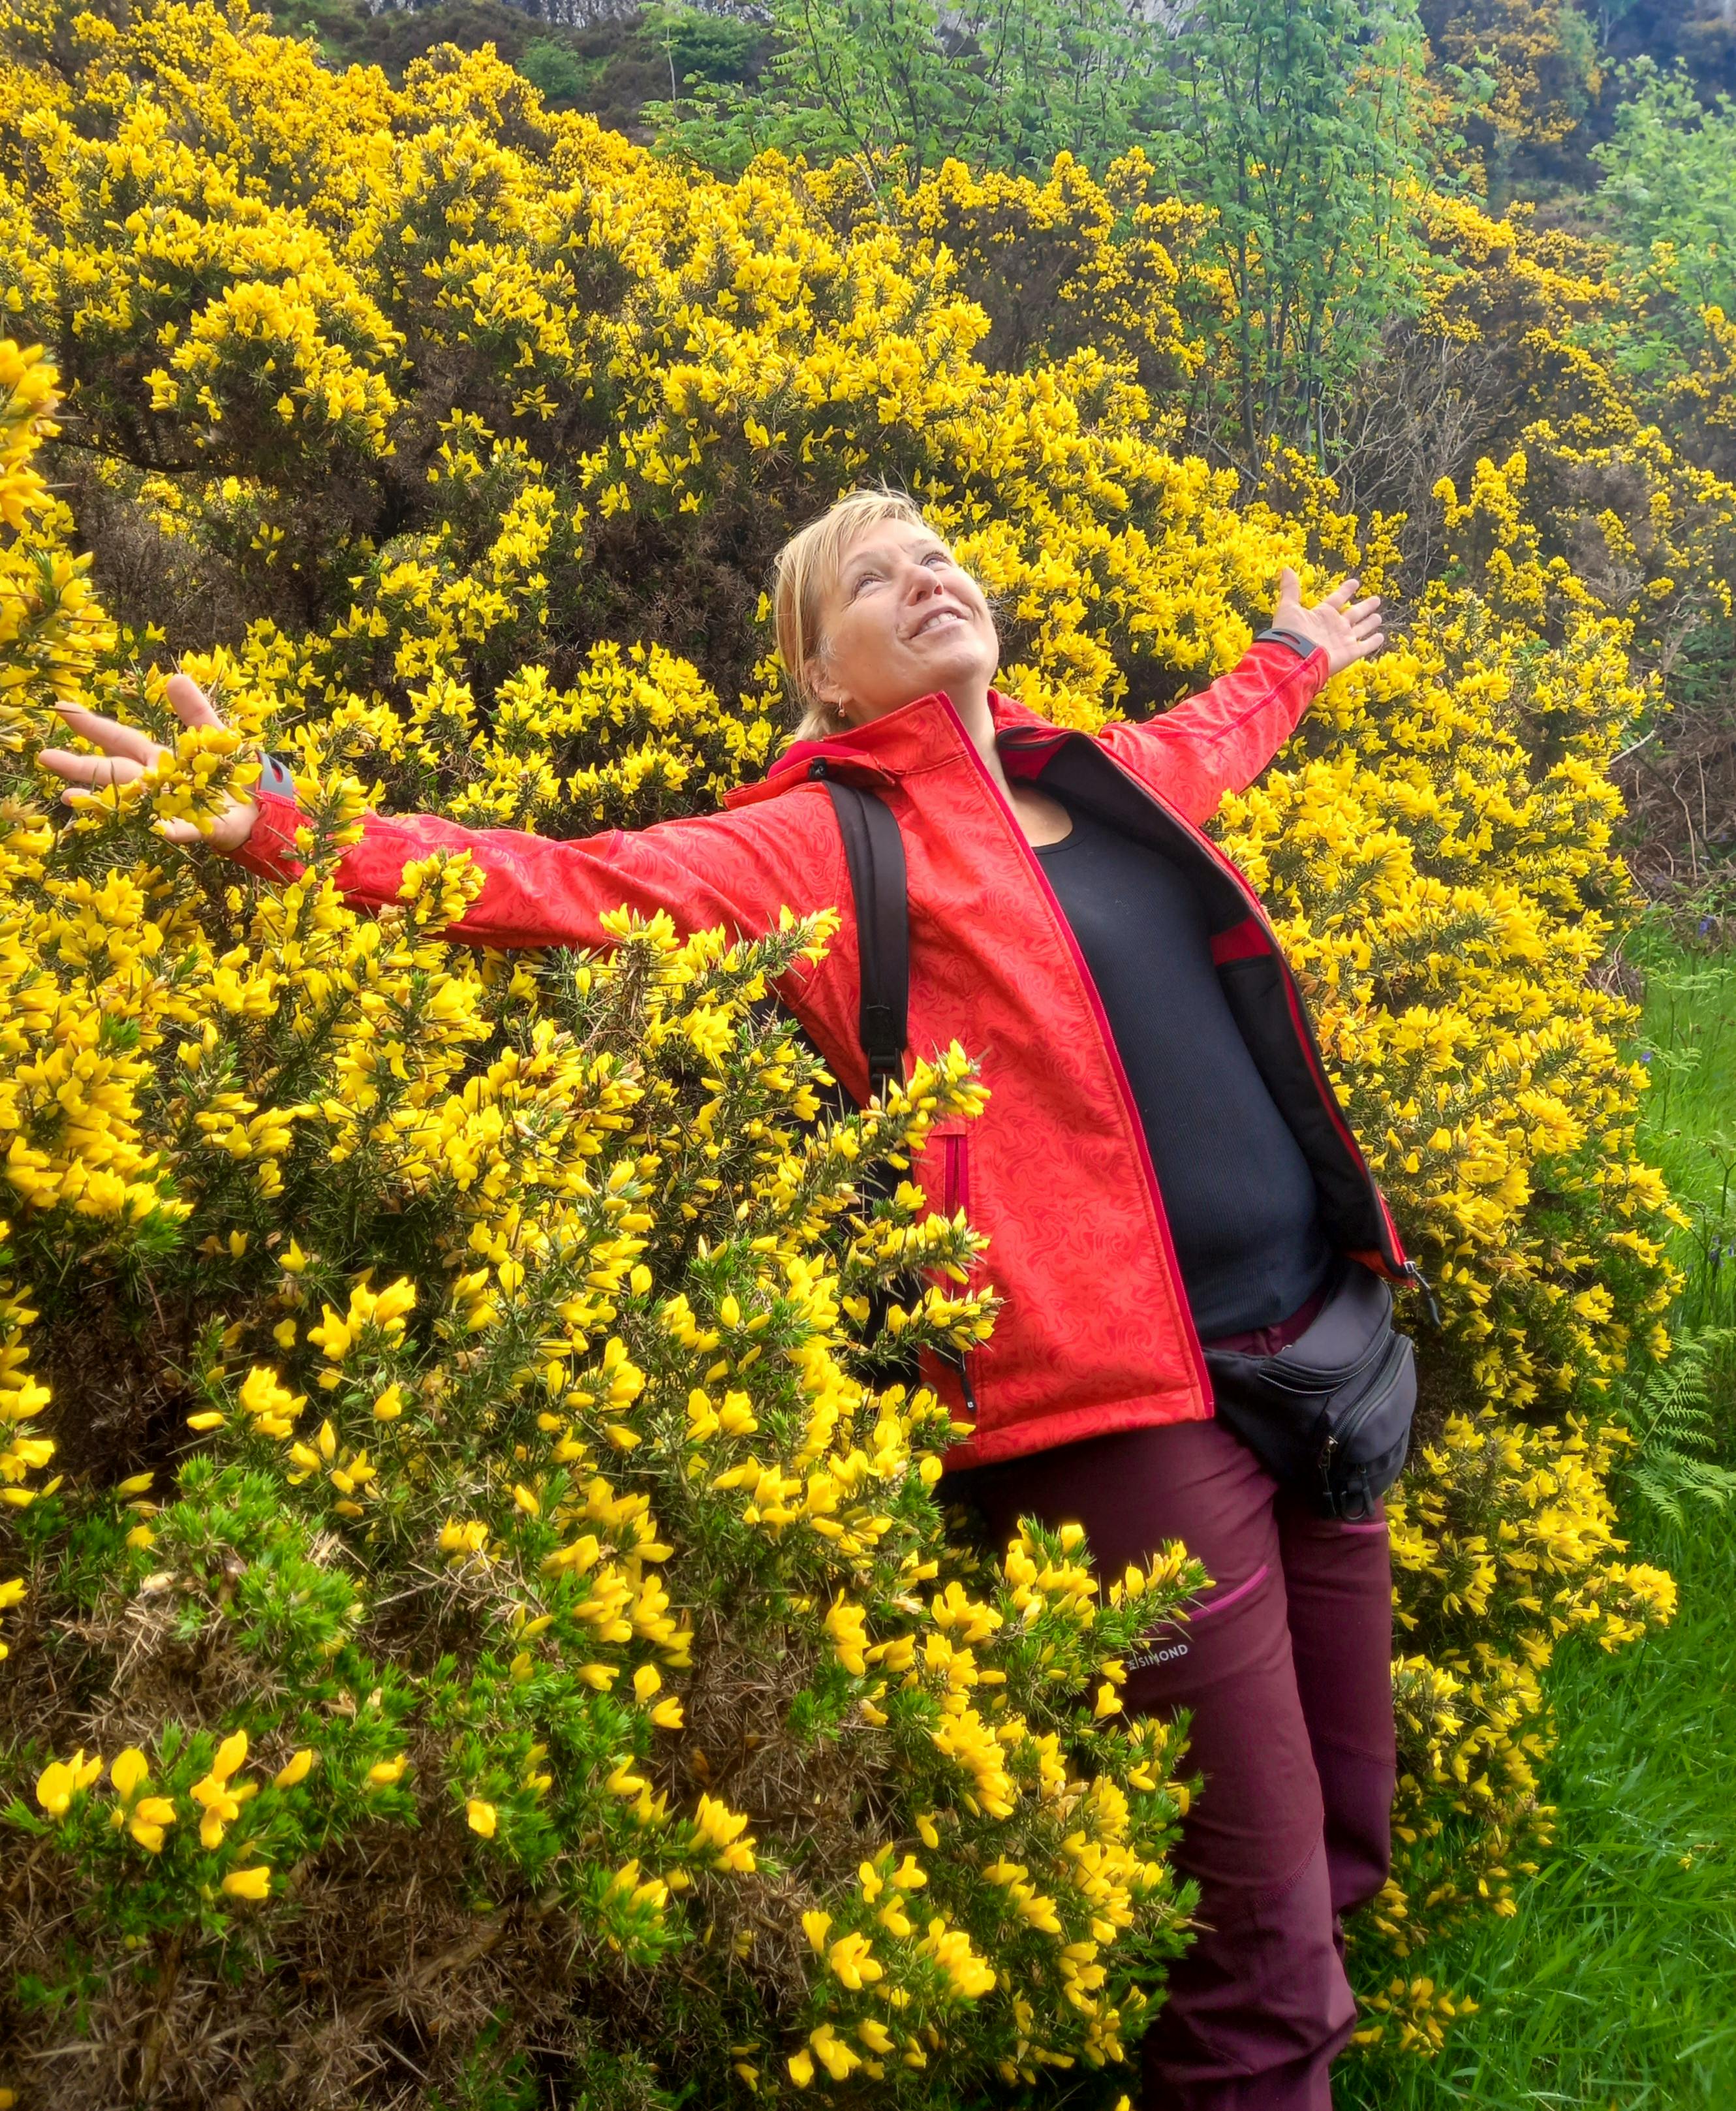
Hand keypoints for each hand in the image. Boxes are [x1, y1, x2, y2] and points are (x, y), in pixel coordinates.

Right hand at [37, 673, 259, 851]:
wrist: (261, 809)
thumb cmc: (231, 773)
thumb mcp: (214, 734)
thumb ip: (195, 711)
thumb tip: (173, 678)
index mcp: (159, 759)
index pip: (119, 739)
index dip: (92, 725)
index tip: (62, 709)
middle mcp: (157, 783)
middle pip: (114, 771)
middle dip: (80, 765)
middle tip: (44, 757)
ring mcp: (171, 807)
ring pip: (133, 803)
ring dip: (104, 801)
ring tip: (69, 798)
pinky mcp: (195, 827)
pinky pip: (179, 828)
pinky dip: (168, 828)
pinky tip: (155, 828)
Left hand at [1272, 567, 1384, 677]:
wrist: (1294, 659)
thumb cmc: (1291, 634)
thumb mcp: (1288, 607)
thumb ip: (1290, 589)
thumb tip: (1286, 569)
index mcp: (1322, 614)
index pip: (1338, 599)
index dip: (1346, 590)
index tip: (1355, 582)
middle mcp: (1334, 626)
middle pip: (1354, 614)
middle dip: (1365, 607)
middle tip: (1376, 599)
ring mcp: (1343, 640)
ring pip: (1361, 628)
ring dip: (1370, 623)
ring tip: (1378, 617)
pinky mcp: (1350, 653)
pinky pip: (1365, 646)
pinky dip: (1373, 642)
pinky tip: (1381, 637)